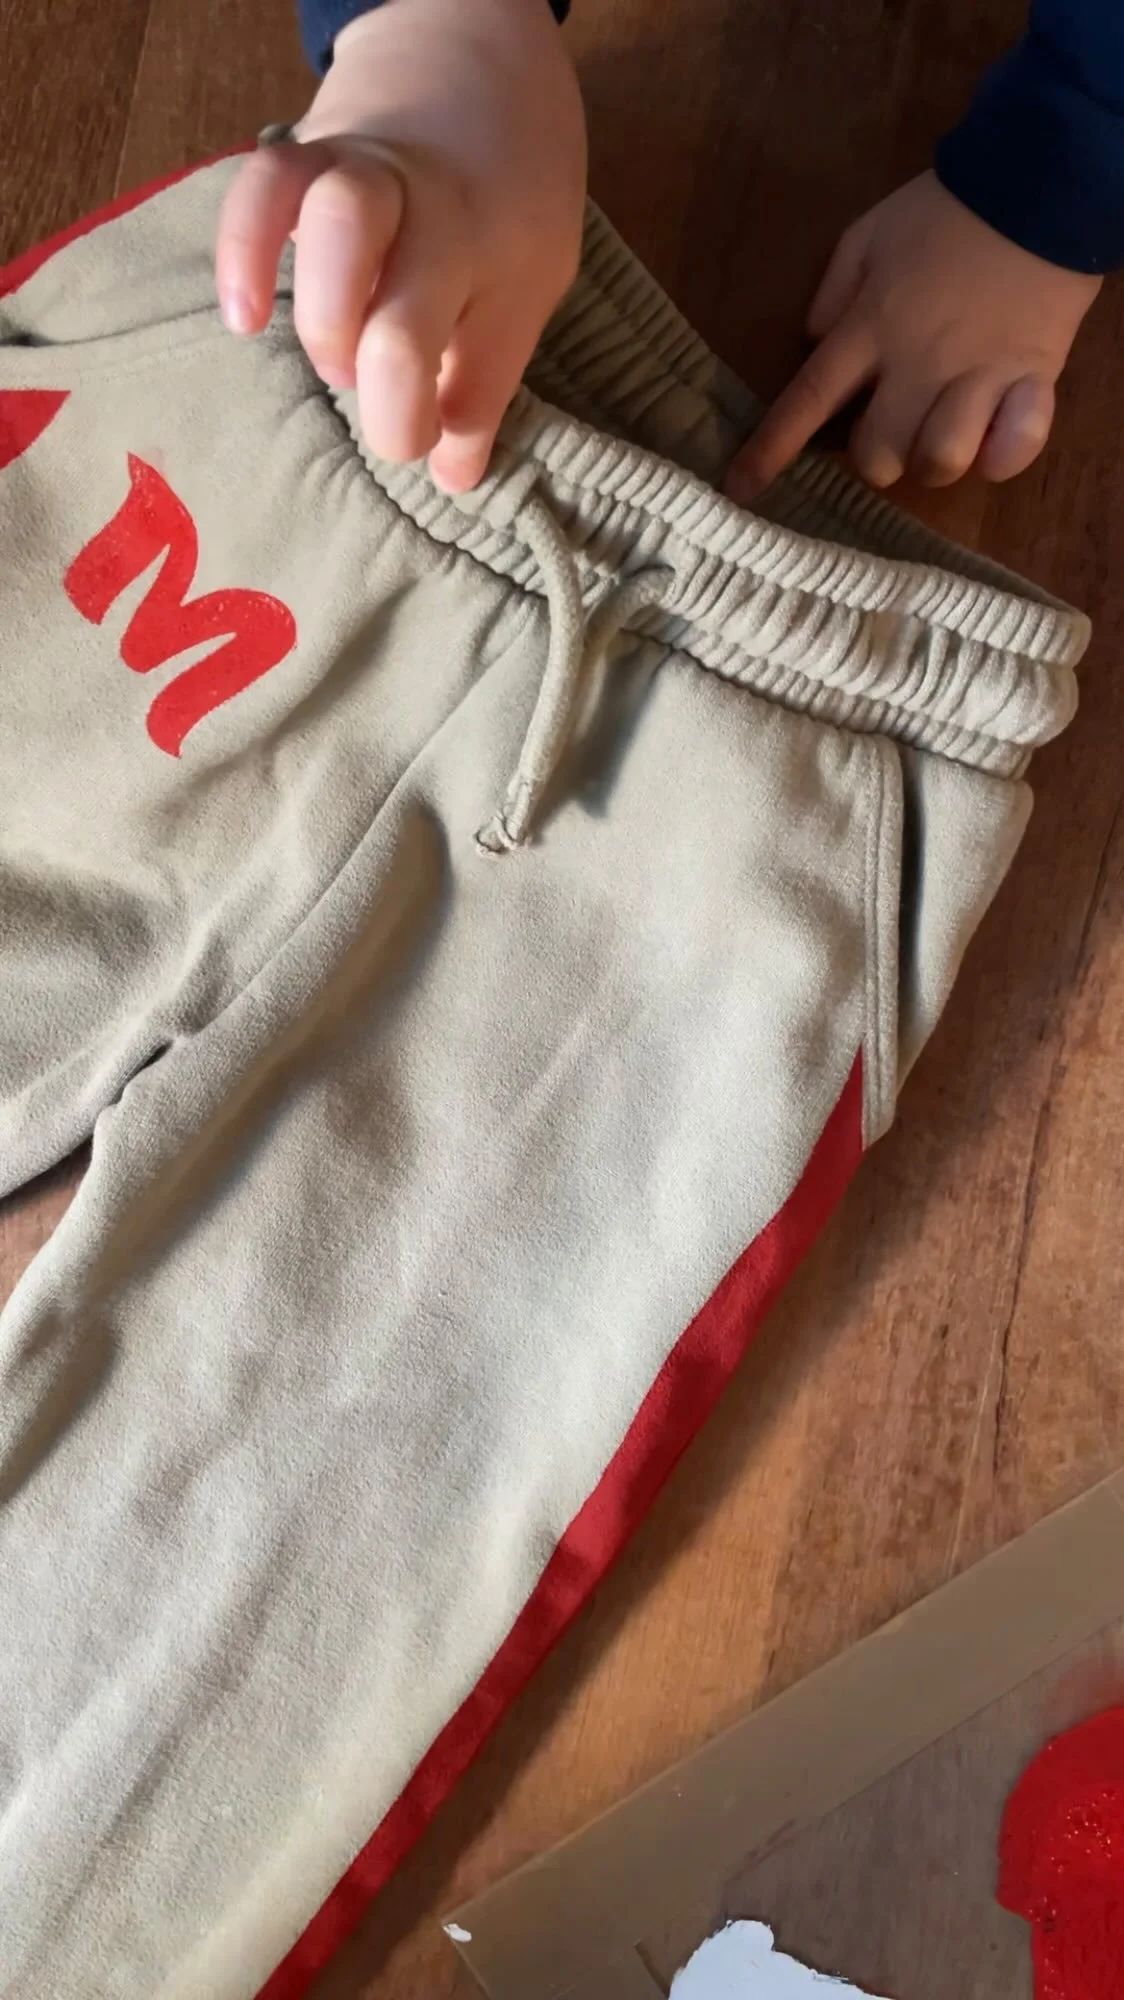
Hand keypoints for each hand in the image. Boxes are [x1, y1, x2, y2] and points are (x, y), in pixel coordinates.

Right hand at [216, 0, 585, 492]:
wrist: (475, 44)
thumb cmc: (509, 187)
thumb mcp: (531, 278)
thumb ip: (489, 375)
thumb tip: (454, 475)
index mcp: (500, 255)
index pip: (479, 361)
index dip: (441, 429)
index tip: (430, 448)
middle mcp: (435, 212)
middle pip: (408, 305)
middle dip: (382, 381)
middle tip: (378, 398)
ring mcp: (368, 174)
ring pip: (334, 228)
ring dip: (326, 319)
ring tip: (331, 361)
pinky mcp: (308, 154)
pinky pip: (262, 191)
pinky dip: (244, 253)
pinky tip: (244, 314)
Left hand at [727, 172, 1100, 502]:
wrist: (1038, 184)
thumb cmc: (945, 212)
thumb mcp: (868, 236)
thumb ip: (833, 294)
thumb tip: (814, 344)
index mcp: (870, 329)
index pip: (807, 401)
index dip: (771, 449)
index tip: (741, 489)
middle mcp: (917, 365)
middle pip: (877, 454)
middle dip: (877, 460)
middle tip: (893, 431)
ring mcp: (978, 376)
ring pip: (940, 462)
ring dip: (935, 461)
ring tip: (945, 435)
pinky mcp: (1032, 380)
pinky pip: (1011, 450)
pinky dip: (1002, 456)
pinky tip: (997, 438)